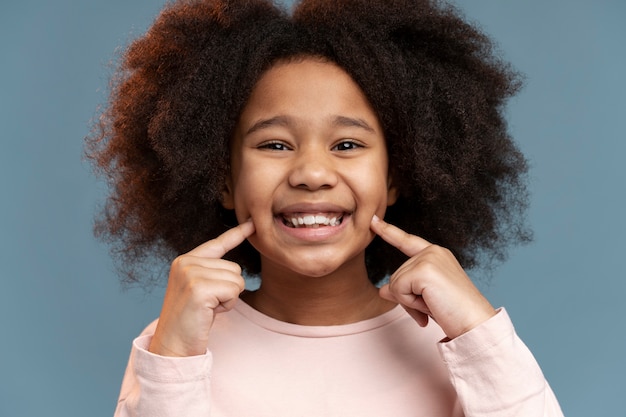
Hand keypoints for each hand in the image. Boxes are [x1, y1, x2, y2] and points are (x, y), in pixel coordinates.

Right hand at [149, 220, 254, 355]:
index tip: (252, 222)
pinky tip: (209, 313)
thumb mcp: (200, 290)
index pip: (217, 243)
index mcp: (185, 260)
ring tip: (206, 309)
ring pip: (236, 279)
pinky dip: (227, 305)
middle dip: (228, 290)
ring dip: (228, 299)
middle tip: (207, 305)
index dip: (236, 233)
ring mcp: (190, 273)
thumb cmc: (190, 322)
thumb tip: (235, 268)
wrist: (173, 347)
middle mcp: (185, 262)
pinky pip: (234, 290)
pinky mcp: (199, 288)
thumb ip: (212, 273)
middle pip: (234, 267)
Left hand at [371, 215, 494, 339]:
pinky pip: (398, 290)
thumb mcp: (424, 299)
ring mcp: (428, 258)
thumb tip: (382, 290)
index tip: (372, 219)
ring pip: (395, 284)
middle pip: (396, 275)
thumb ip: (404, 289)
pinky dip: (410, 304)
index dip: (388, 231)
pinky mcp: (424, 270)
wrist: (475, 324)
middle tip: (434, 305)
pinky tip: (431, 305)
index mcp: (436, 254)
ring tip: (435, 304)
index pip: (406, 241)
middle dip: (408, 297)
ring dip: (410, 302)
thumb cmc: (455, 313)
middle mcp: (432, 251)